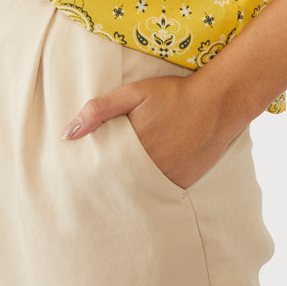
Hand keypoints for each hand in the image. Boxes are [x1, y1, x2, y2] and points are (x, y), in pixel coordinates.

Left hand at [61, 74, 238, 190]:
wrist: (218, 103)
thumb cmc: (173, 95)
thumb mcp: (133, 94)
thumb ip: (99, 111)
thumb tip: (67, 134)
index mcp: (132, 150)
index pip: (102, 172)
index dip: (91, 174)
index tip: (78, 177)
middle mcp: (149, 170)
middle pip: (118, 185)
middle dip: (107, 184)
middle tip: (90, 189)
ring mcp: (168, 180)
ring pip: (138, 190)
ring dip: (128, 187)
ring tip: (118, 185)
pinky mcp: (183, 183)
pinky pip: (159, 191)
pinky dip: (150, 187)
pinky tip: (143, 181)